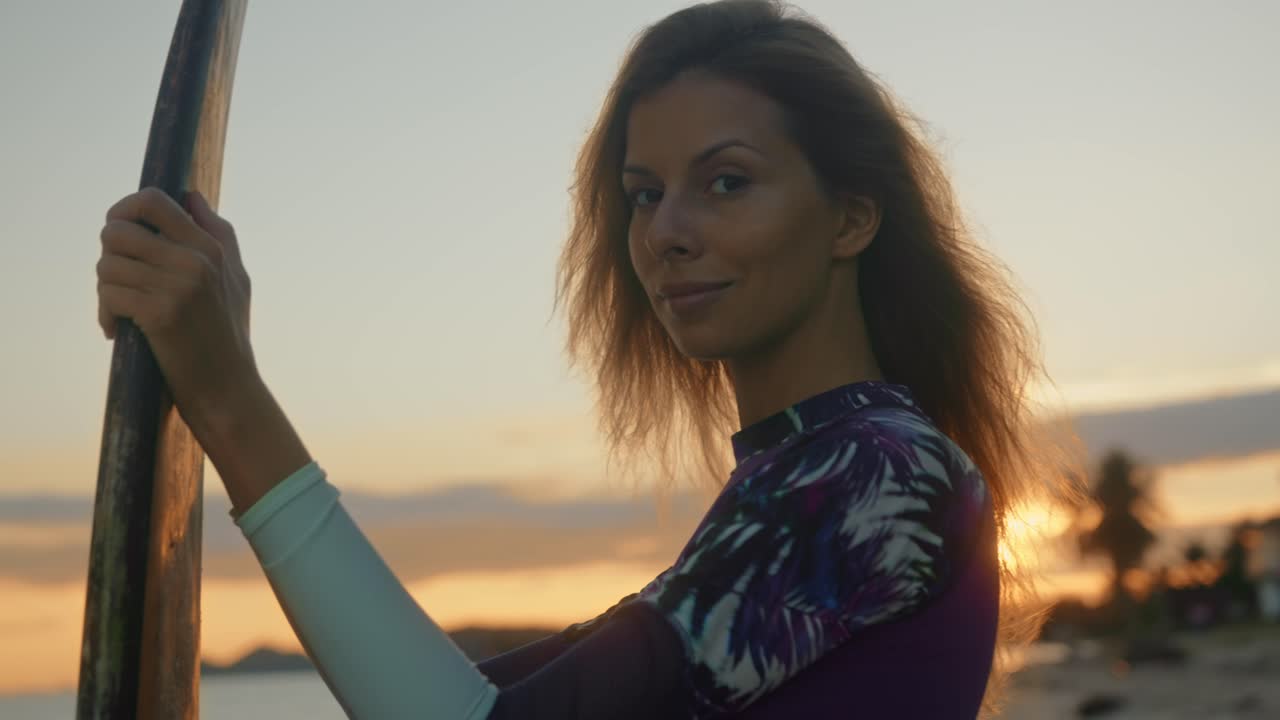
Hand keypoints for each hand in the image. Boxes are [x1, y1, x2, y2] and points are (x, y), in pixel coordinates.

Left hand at [96, 187, 256, 429]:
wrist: (228, 389)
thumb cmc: (229, 336)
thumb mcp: (236, 279)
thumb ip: (218, 235)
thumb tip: (191, 197)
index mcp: (212, 247)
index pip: (153, 201)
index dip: (124, 209)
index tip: (122, 229)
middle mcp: (195, 260)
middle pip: (117, 230)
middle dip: (109, 254)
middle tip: (121, 277)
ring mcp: (177, 287)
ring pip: (107, 264)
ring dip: (106, 288)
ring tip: (121, 307)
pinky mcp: (159, 315)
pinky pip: (108, 294)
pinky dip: (105, 313)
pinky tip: (116, 329)